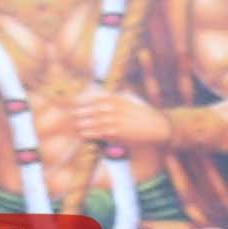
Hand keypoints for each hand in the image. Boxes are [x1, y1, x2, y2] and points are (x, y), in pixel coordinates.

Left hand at [38, 84, 176, 157]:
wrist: (159, 126)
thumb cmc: (143, 113)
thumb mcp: (131, 100)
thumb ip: (117, 97)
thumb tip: (102, 94)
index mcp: (118, 98)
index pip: (95, 98)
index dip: (81, 100)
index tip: (71, 102)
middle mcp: (116, 108)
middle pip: (91, 109)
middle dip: (79, 112)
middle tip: (68, 115)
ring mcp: (117, 120)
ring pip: (94, 121)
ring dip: (82, 123)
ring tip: (74, 125)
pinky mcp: (119, 133)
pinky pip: (101, 132)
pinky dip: (91, 133)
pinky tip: (83, 134)